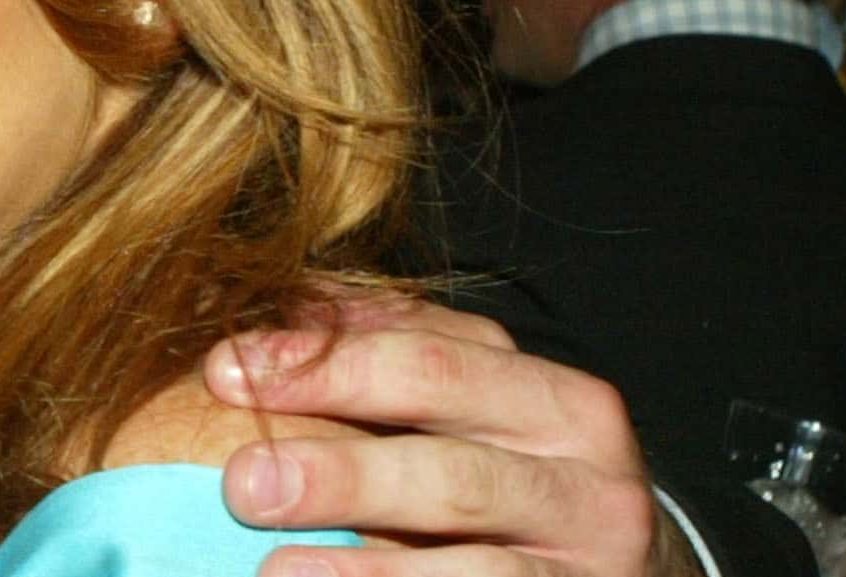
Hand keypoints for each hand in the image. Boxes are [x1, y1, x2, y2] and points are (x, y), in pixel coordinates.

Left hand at [205, 294, 663, 576]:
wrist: (620, 576)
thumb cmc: (519, 475)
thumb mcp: (474, 406)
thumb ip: (384, 350)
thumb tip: (261, 296)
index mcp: (556, 399)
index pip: (427, 363)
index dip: (320, 363)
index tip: (225, 371)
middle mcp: (587, 480)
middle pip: (449, 468)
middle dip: (339, 473)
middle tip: (242, 483)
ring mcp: (588, 562)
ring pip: (473, 566)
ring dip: (368, 568)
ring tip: (277, 571)